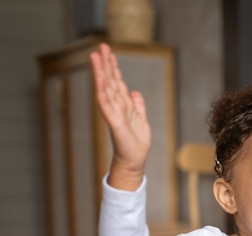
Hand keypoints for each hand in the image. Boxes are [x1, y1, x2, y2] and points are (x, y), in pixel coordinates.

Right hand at [90, 43, 150, 189]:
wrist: (134, 160)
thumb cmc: (136, 142)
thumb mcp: (141, 120)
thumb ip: (138, 105)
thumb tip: (135, 92)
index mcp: (124, 105)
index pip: (117, 82)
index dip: (114, 67)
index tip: (109, 52)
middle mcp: (117, 107)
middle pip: (110, 81)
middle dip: (106, 64)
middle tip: (101, 47)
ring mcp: (114, 114)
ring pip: (106, 89)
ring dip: (101, 73)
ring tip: (96, 57)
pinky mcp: (115, 123)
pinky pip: (107, 106)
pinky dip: (103, 93)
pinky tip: (100, 81)